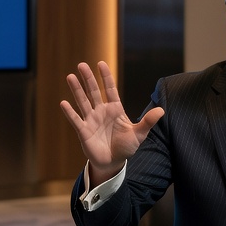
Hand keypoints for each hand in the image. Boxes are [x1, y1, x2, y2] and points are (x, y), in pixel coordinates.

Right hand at [59, 61, 164, 182]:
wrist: (113, 162)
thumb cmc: (126, 146)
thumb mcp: (139, 134)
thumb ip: (148, 121)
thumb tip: (162, 110)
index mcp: (115, 109)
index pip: (110, 89)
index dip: (106, 76)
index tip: (101, 63)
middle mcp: (101, 111)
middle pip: (93, 91)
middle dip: (88, 78)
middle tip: (82, 65)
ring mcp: (91, 120)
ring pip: (83, 102)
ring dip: (76, 90)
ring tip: (70, 77)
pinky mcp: (84, 131)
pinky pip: (75, 120)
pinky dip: (70, 112)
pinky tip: (63, 103)